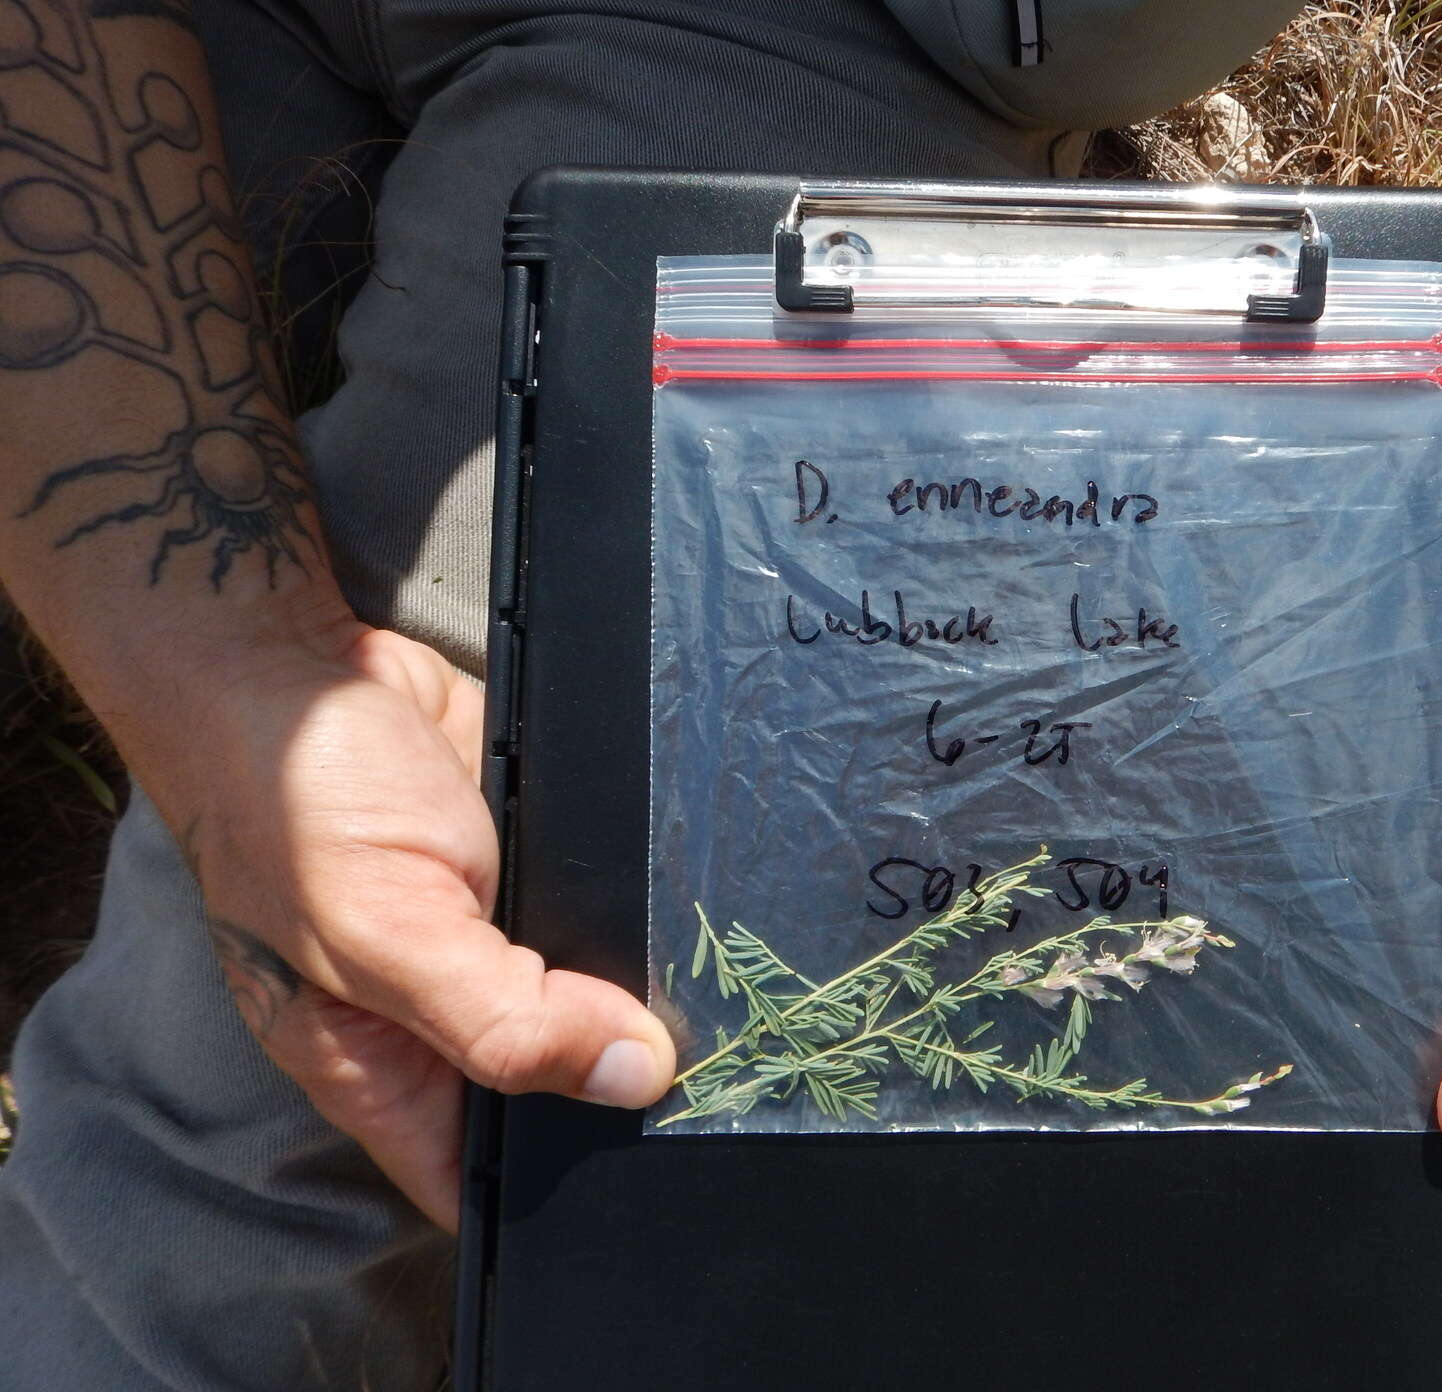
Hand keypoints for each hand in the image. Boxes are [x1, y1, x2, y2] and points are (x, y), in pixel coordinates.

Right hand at [164, 627, 676, 1230]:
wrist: (303, 669)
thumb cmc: (297, 803)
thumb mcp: (387, 933)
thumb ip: (505, 1018)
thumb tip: (631, 1076)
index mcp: (384, 1069)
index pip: (481, 1183)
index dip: (557, 1196)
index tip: (655, 1166)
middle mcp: (442, 1015)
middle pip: (558, 1088)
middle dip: (626, 1079)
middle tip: (719, 1063)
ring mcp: (492, 941)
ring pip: (600, 999)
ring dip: (650, 988)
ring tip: (721, 980)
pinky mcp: (534, 870)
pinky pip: (609, 910)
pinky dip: (645, 905)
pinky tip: (698, 902)